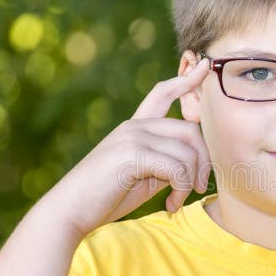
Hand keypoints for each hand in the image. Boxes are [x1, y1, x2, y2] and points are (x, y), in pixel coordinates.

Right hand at [42, 58, 211, 238]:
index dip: (186, 80)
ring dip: (190, 182)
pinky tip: (169, 205)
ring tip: (178, 201)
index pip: (163, 93)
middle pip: (189, 130)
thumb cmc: (104, 197)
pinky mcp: (132, 155)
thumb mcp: (141, 175)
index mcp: (135, 127)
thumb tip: (194, 164)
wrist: (70, 211)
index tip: (205, 64)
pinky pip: (176, 169)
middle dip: (203, 160)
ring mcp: (133, 138)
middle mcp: (135, 127)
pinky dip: (180, 190)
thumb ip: (164, 162)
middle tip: (199, 187)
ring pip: (187, 153)